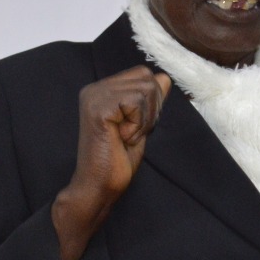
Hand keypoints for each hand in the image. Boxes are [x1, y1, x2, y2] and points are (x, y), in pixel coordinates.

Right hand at [52, 65, 171, 259]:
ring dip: (144, 119)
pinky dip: (137, 124)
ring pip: (145, 89)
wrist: (100, 185)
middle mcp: (95, 88)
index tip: (136, 126)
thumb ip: (151, 100)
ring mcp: (94, 96)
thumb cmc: (118, 160)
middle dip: (151, 108)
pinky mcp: (98, 107)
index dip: (152, 100)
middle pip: (146, 77)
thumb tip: (164, 77)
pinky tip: (122, 138)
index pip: (143, 74)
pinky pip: (136, 102)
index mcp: (102, 90)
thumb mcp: (141, 124)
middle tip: (131, 132)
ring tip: (126, 136)